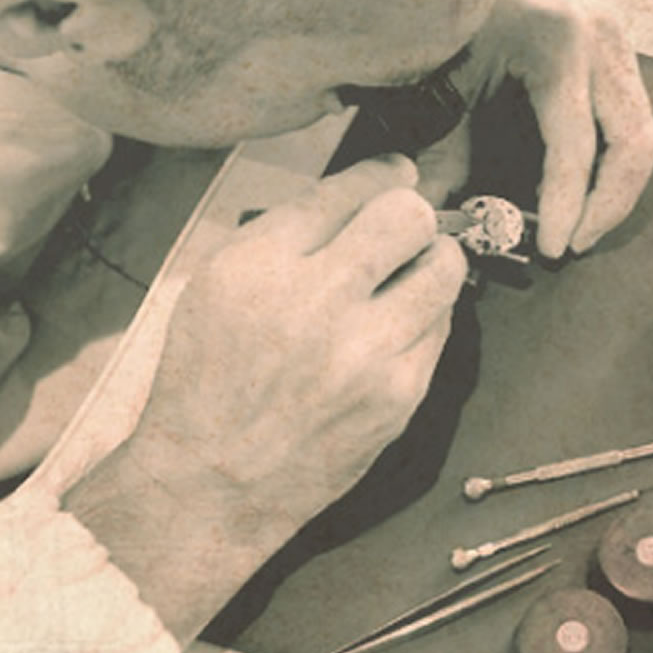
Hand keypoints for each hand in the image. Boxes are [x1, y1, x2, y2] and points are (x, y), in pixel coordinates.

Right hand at [132, 155, 465, 531]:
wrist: (213, 481)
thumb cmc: (208, 377)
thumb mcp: (215, 281)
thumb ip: (283, 230)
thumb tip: (359, 190)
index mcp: (259, 263)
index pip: (346, 188)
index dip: (379, 172)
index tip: (393, 172)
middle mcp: (315, 300)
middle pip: (407, 214)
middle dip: (411, 209)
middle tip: (402, 224)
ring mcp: (364, 351)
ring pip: (444, 266)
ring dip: (433, 257)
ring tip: (410, 270)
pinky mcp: (399, 394)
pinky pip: (443, 325)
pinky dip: (426, 314)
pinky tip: (396, 325)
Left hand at [436, 0, 652, 257]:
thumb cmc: (461, 3)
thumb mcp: (448, 69)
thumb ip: (442, 140)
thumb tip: (430, 209)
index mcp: (556, 46)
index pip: (574, 144)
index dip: (565, 202)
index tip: (552, 247)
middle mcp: (601, 43)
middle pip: (633, 142)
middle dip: (608, 204)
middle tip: (574, 242)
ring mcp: (619, 43)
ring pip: (644, 133)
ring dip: (619, 188)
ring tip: (583, 225)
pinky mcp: (621, 50)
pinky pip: (636, 117)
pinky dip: (618, 161)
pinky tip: (588, 188)